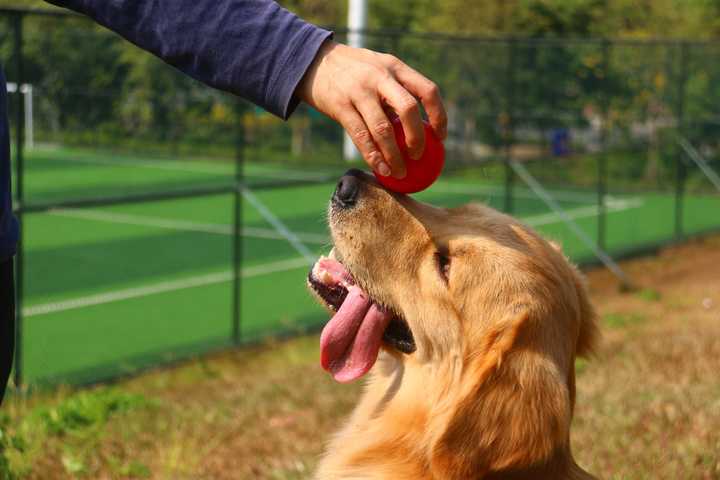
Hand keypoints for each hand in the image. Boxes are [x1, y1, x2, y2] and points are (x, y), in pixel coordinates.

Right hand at [296, 40, 446, 178]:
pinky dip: (373, 157)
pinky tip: (380, 170)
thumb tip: (420, 126)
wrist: (314, 62)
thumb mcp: (380, 69)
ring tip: (400, 173)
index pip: (427, 91)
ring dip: (394, 156)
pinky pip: (361, 137)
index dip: (439, 116)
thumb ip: (398, 90)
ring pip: (383, 129)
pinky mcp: (341, 106)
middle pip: (408, 109)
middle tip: (419, 157)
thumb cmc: (354, 72)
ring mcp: (359, 91)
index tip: (440, 137)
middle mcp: (380, 77)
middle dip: (417, 138)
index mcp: (395, 67)